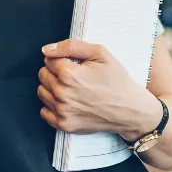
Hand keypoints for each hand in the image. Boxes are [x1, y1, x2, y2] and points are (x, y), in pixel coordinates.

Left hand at [38, 39, 163, 140]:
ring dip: (52, 87)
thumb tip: (46, 49)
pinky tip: (67, 101)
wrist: (130, 110)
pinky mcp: (64, 124)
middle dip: (55, 71)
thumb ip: (72, 46)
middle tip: (74, 75)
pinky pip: (44, 112)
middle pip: (43, 75)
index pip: (49, 59)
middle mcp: (62, 93)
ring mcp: (62, 111)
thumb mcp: (100, 53)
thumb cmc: (117, 80)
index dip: (62, 59)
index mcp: (69, 74)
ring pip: (42, 92)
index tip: (74, 64)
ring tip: (71, 88)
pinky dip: (52, 105)